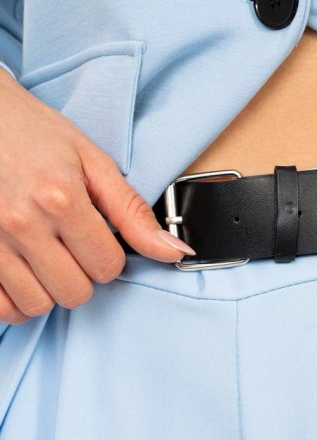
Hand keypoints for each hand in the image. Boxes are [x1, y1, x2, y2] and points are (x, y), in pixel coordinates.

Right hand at [0, 68, 194, 324]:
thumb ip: (133, 212)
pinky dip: (14, 301)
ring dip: (47, 290)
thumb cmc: (33, 132)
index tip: (95, 237)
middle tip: (69, 249)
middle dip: (81, 276)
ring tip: (43, 259)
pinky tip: (21, 278)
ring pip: (36, 305)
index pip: (108, 267)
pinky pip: (0, 308)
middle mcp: (22, 223)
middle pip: (74, 293)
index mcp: (61, 199)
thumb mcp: (91, 161)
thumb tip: (176, 251)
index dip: (108, 257)